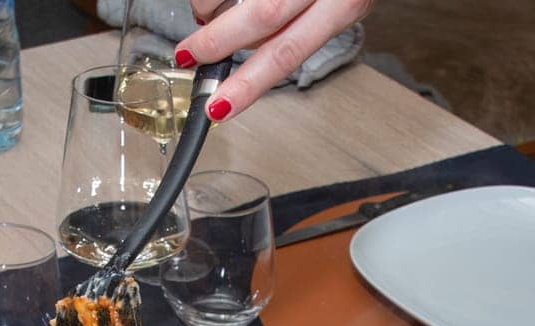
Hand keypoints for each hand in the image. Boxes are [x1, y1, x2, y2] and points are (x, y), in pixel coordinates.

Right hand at [177, 0, 372, 119]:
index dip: (249, 83)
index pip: (288, 52)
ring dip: (210, 6)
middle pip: (261, 18)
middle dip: (216, 42)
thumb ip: (300, 27)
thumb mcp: (342, 4)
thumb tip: (251, 47)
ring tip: (207, 13)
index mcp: (344, 4)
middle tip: (189, 55)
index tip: (219, 106)